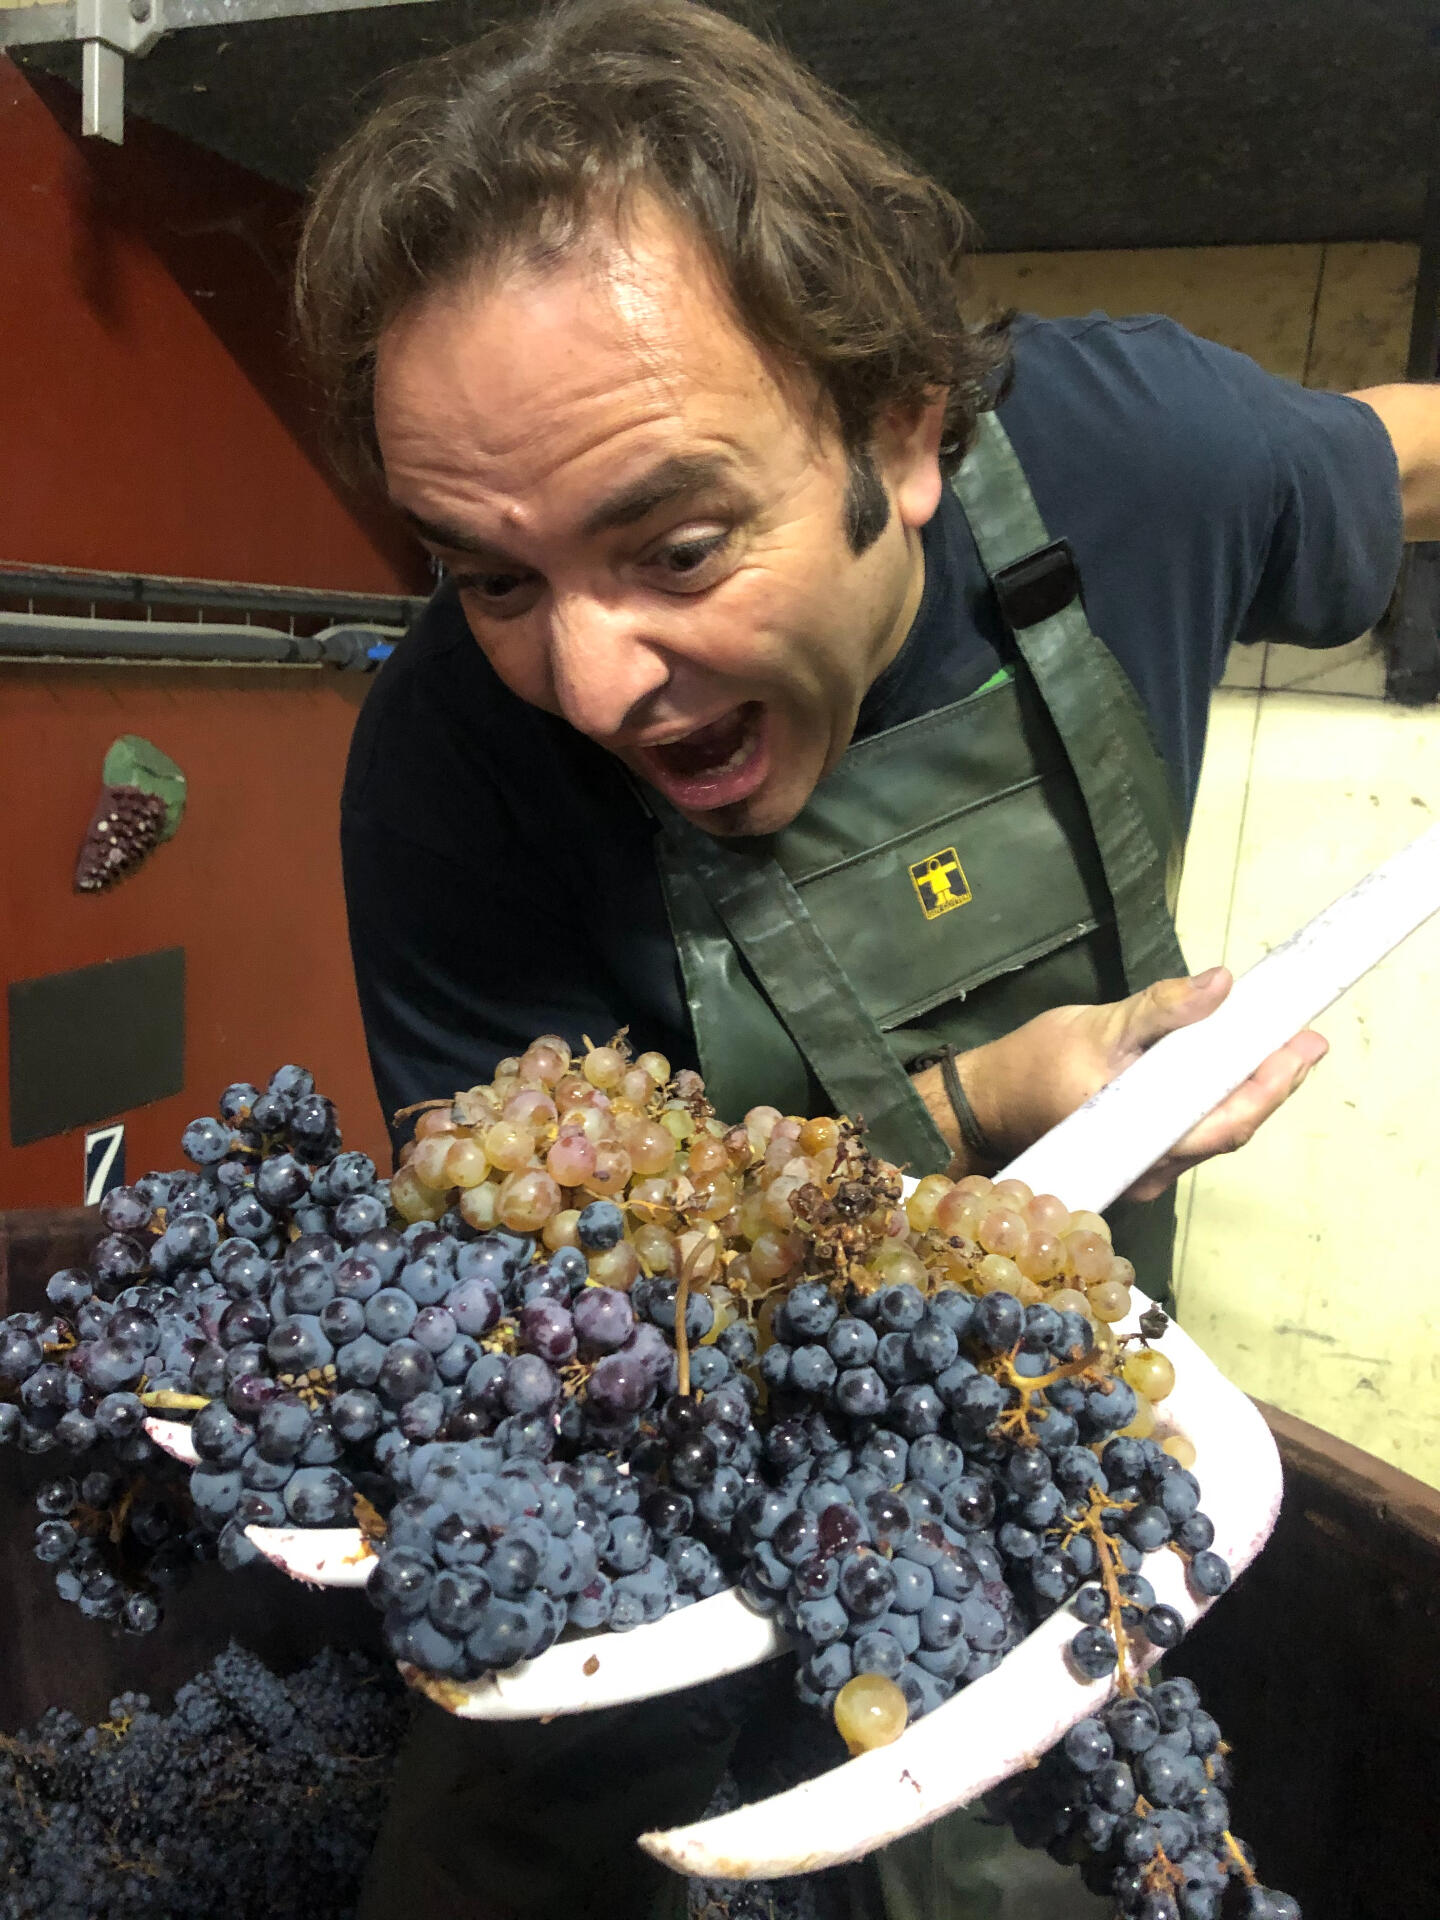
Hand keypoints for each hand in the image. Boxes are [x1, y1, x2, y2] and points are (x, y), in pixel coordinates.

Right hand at [914, 968, 1327, 1198]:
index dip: (1272, 1086)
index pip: (1227, 1121)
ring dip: (1249, 1090)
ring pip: (1212, 1132)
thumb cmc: (1033, 1066)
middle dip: (1272, 1084)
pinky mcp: (1139, 1158)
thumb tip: (1221, 985)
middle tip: (1305, 1042)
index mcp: (1142, 1137)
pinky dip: (1218, 1098)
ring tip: (1280, 1049)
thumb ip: (1162, 1008)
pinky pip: (1192, 1131)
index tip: (1304, 1047)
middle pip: (1229, 1130)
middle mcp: (1151, 1166)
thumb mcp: (1099, 1026)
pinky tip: (1231, 1070)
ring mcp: (1146, 1168)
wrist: (984, 1106)